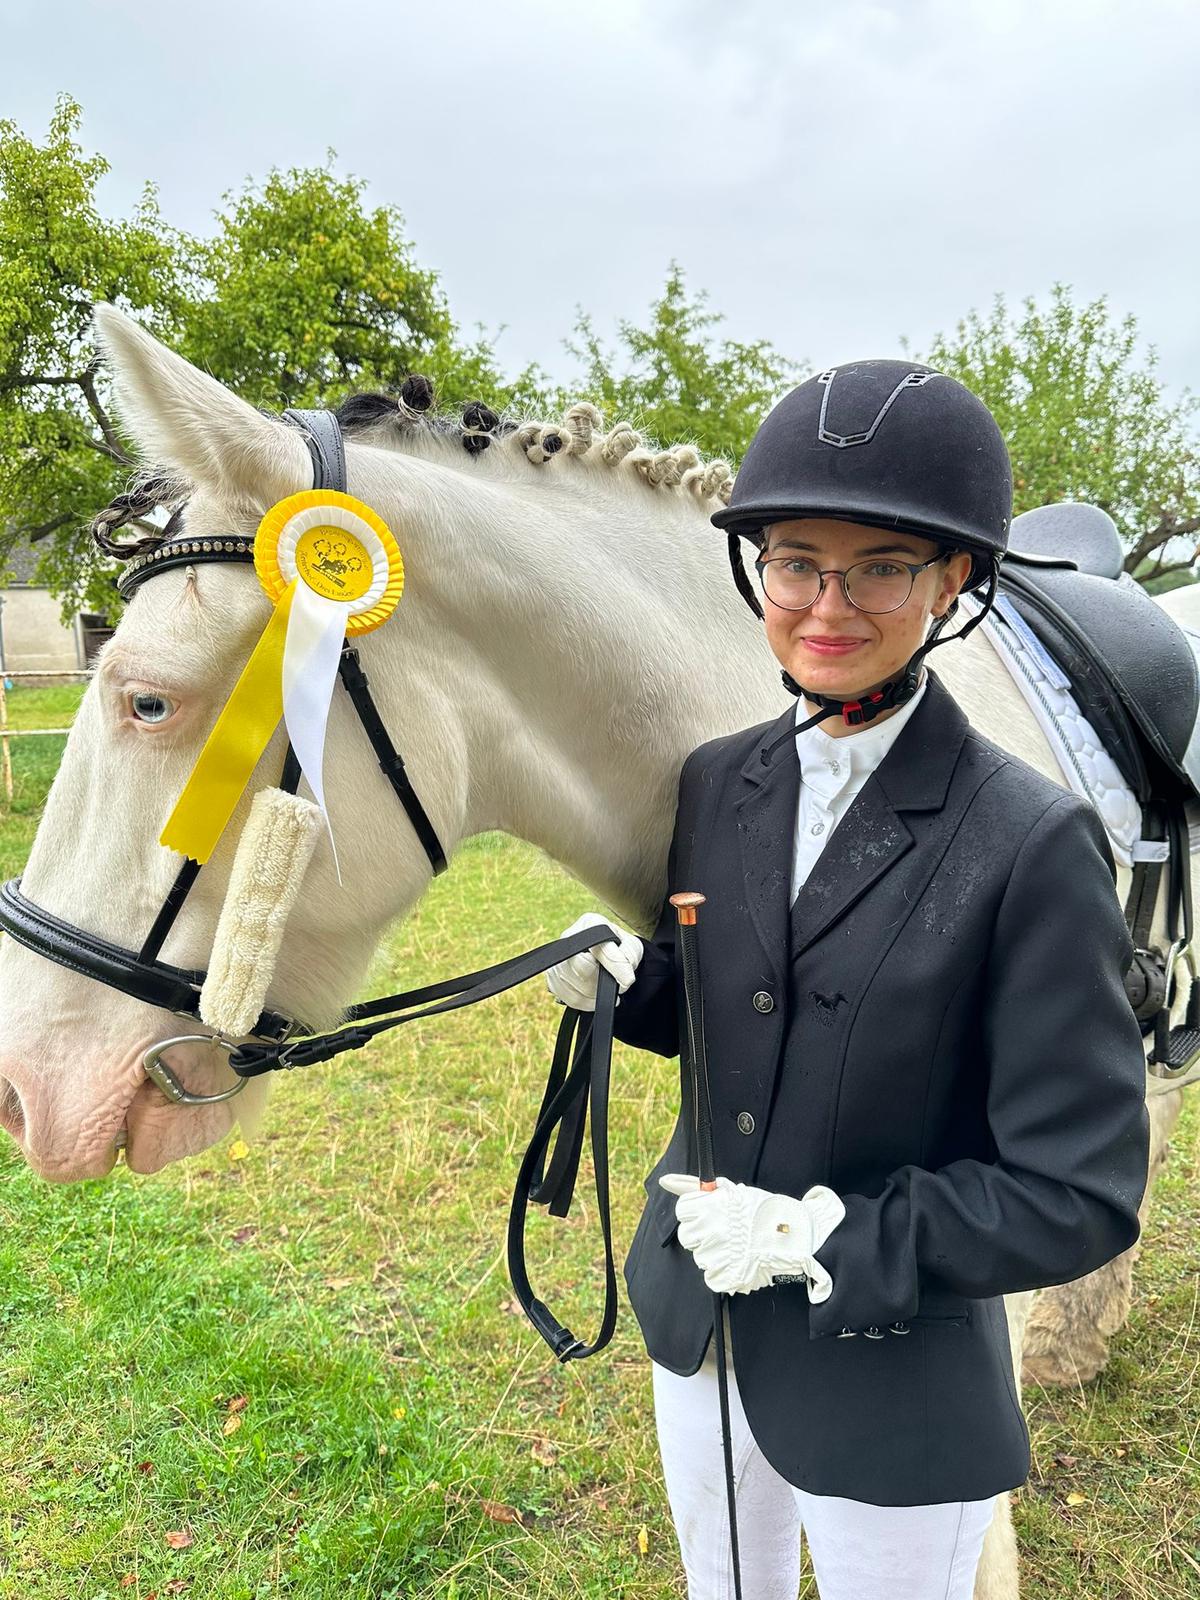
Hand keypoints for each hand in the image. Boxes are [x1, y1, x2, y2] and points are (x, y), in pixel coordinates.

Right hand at [545, 912, 643, 1011]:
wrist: (607, 957)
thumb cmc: (619, 949)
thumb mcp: (631, 947)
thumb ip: (629, 957)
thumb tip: (624, 977)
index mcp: (589, 923)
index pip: (601, 947)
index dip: (616, 966)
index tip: (628, 980)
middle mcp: (568, 938)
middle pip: (582, 968)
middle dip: (603, 981)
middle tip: (616, 983)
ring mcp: (557, 959)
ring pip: (577, 987)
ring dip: (597, 994)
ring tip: (606, 988)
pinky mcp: (552, 979)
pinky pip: (571, 998)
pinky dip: (588, 1002)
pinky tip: (595, 995)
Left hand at [658, 1173, 845, 1300]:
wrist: (790, 1236)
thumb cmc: (759, 1210)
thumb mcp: (727, 1191)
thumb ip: (692, 1186)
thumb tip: (664, 1181)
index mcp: (707, 1207)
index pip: (683, 1211)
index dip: (698, 1211)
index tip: (712, 1212)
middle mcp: (707, 1231)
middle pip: (687, 1235)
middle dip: (702, 1232)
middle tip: (725, 1230)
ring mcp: (714, 1256)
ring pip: (699, 1256)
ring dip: (714, 1252)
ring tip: (737, 1244)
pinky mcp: (723, 1277)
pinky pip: (710, 1276)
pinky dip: (722, 1271)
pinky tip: (738, 1260)